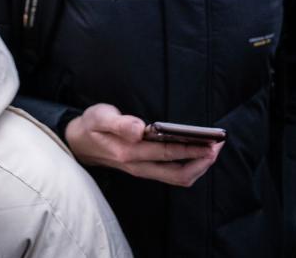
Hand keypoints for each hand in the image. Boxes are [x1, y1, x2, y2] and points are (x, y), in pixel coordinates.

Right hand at [65, 103, 222, 186]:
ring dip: (198, 166)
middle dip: (202, 160)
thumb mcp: (99, 117)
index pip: (167, 153)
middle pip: (178, 173)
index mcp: (129, 152)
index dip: (192, 149)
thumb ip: (119, 123)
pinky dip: (188, 167)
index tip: (211, 142)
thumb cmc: (91, 126)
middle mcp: (138, 166)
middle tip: (219, 144)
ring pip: (177, 178)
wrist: (77, 142)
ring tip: (213, 149)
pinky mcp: (144, 169)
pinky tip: (197, 154)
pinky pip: (171, 175)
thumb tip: (139, 128)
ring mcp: (142, 170)